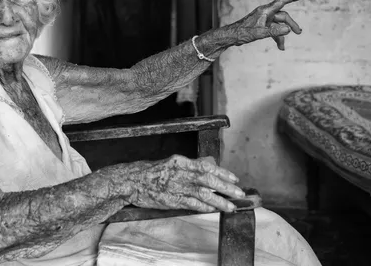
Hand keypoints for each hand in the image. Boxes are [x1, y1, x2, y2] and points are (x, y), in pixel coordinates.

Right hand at [125, 155, 244, 212]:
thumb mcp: (171, 162)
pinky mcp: (171, 200)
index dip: (222, 172)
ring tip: (231, 206)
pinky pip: (192, 204)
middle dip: (226, 187)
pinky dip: (204, 207)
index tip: (234, 178)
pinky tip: (214, 210)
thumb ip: (189, 165)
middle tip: (239, 193)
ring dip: (219, 200)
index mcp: (180, 161)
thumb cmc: (150, 172)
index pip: (206, 166)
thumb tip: (209, 164)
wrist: (131, 182)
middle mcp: (179, 173)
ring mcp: (176, 187)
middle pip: (208, 180)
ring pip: (203, 193)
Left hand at [230, 0, 303, 49]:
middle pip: (283, 16)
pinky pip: (273, 30)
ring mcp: (264, 20)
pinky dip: (277, 37)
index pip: (281, 2)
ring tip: (284, 46)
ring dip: (282, 34)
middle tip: (299, 32)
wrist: (231, 36)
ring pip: (278, 25)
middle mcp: (265, 14)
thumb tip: (288, 29)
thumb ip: (274, 31)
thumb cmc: (242, 32)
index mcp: (265, 11)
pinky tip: (280, 46)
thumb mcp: (259, 33)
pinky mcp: (262, 26)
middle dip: (291, 24)